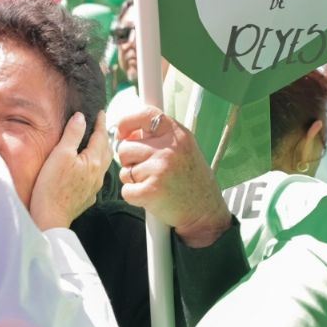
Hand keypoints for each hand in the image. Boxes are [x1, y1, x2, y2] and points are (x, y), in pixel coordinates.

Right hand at [30, 112, 109, 230]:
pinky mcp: (87, 197)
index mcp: (93, 161)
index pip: (101, 137)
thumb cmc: (52, 186)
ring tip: (95, 144)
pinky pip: (95, 177)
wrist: (50, 218)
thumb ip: (72, 135)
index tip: (102, 112)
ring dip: (101, 152)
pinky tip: (87, 167)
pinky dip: (94, 166)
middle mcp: (98, 174)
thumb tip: (81, 117)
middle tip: (100, 126)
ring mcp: (94, 187)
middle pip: (106, 151)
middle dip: (104, 137)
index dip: (101, 123)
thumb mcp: (60, 154)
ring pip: (102, 164)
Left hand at [116, 106, 230, 247]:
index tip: (122, 133)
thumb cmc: (191, 180)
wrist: (205, 211)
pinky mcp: (151, 191)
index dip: (127, 122)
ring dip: (133, 179)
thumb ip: (157, 137)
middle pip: (126, 147)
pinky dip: (134, 196)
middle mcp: (169, 149)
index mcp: (177, 135)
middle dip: (130, 161)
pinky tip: (151, 196)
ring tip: (153, 183)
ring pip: (124, 170)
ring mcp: (160, 169)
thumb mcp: (182, 149)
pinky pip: (126, 190)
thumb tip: (125, 133)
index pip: (145, 114)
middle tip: (148, 171)